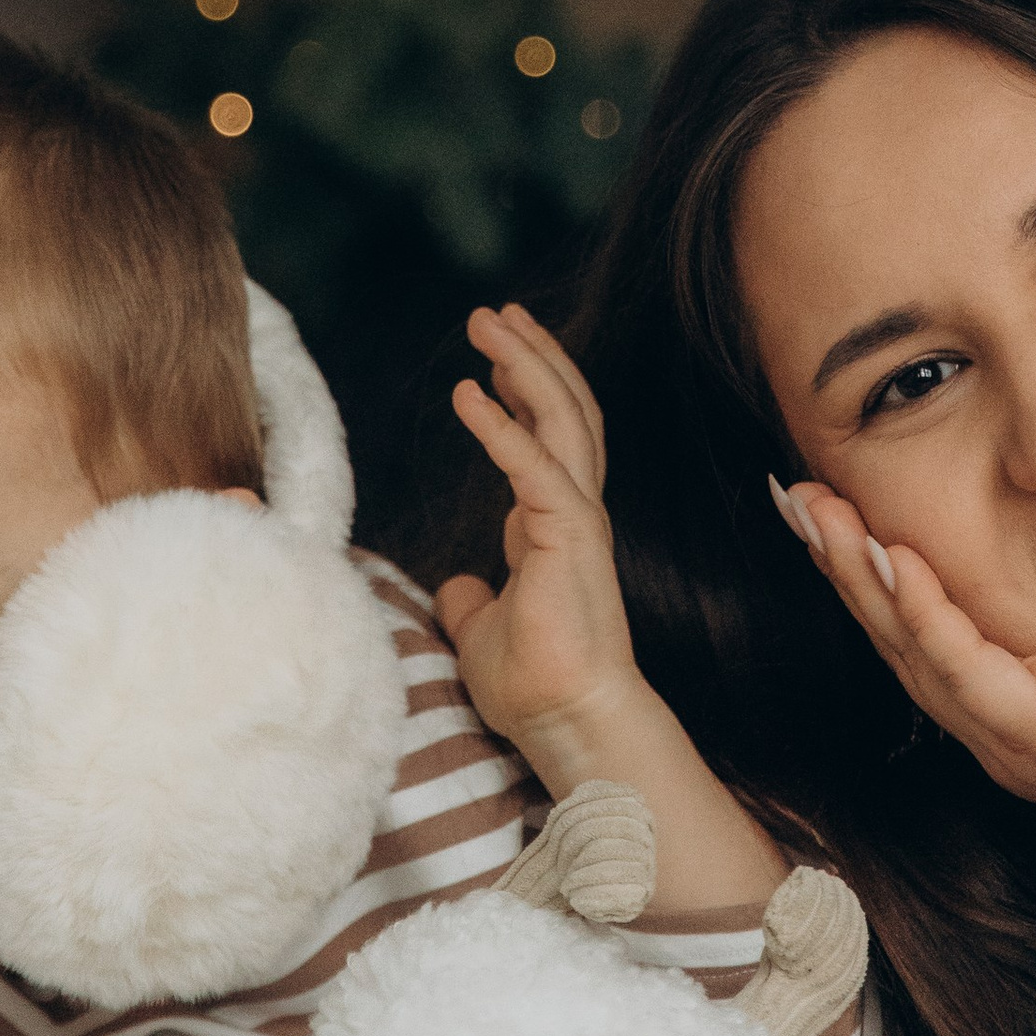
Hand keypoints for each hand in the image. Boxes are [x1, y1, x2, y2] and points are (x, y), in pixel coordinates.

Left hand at [435, 307, 643, 772]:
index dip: (524, 392)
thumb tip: (458, 590)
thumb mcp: (485, 631)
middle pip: (563, 409)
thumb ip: (475, 601)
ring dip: (525, 362)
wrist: (568, 722)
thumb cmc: (534, 685)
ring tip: (490, 321)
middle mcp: (573, 510)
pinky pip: (534, 464)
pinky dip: (501, 424)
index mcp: (556, 526)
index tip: (497, 358)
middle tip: (496, 312)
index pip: (548, 439)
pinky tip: (470, 391)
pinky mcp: (568, 533)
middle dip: (530, 355)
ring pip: (561, 417)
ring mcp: (577, 518)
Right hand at [786, 481, 1035, 846]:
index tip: (827, 494)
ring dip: (861, 578)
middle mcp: (1002, 732)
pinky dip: (925, 612)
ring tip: (818, 513)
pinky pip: (968, 668)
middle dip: (838, 561)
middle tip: (789, 489)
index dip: (868, 563)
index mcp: (1019, 707)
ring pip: (914, 651)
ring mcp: (1018, 744)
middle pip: (895, 638)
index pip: (923, 628)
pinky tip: (896, 558)